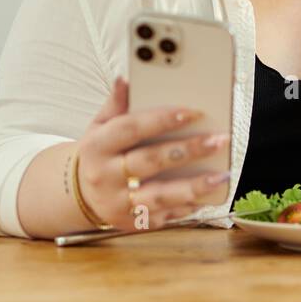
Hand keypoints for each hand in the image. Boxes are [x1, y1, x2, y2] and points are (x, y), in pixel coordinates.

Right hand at [76, 76, 231, 230]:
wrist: (78, 194)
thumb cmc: (98, 153)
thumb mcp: (99, 126)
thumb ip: (116, 104)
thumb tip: (126, 79)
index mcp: (96, 146)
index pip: (131, 129)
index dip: (162, 119)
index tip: (193, 112)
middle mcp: (105, 176)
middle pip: (149, 161)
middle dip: (187, 150)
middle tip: (218, 139)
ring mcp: (118, 203)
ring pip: (159, 195)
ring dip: (194, 186)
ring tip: (222, 175)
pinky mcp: (131, 223)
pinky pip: (164, 215)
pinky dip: (188, 206)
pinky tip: (209, 194)